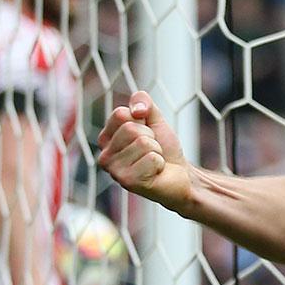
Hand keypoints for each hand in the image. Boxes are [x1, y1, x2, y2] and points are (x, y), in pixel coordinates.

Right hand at [96, 91, 192, 211]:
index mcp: (106, 138)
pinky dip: (159, 163)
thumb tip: (137, 110)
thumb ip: (143, 102)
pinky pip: (151, 158)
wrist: (180, 175)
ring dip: (156, 151)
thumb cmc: (164, 148)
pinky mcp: (128, 182)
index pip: (120, 114)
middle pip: (130, 128)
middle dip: (151, 137)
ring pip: (143, 143)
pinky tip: (155, 173)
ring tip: (154, 162)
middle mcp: (104, 155)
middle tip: (152, 150)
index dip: (142, 120)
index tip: (147, 134)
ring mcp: (114, 170)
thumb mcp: (155, 118)